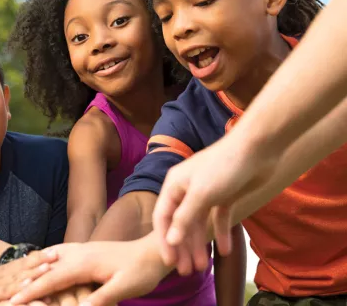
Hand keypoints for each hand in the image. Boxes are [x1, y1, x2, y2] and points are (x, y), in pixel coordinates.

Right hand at [0, 249, 56, 305]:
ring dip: (31, 273)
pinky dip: (15, 289)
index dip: (37, 257)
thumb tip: (20, 280)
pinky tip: (25, 286)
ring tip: (48, 267)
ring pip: (15, 279)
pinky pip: (3, 293)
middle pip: (21, 267)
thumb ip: (2, 282)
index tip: (53, 251)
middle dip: (40, 261)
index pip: (20, 263)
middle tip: (58, 254)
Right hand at [9, 234, 170, 305]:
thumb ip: (101, 297)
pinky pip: (60, 254)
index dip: (30, 293)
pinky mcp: (87, 250)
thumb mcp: (123, 287)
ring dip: (34, 270)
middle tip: (6, 296)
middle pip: (44, 270)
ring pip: (50, 260)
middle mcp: (78, 253)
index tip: (12, 302)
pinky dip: (47, 260)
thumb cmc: (142, 271)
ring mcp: (82, 249)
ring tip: (18, 280)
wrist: (154, 251)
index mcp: (83, 263)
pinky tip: (44, 262)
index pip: (50, 281)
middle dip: (25, 282)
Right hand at [152, 134, 275, 273]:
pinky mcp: (225, 196)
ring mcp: (206, 193)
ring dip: (200, 245)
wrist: (257, 148)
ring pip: (199, 224)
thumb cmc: (224, 166)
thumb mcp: (202, 194)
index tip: (169, 263)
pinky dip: (221, 233)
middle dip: (183, 248)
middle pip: (180, 224)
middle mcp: (186, 190)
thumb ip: (184, 218)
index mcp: (174, 186)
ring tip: (203, 267)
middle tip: (186, 272)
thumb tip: (170, 240)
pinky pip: (219, 219)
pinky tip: (225, 251)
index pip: (163, 218)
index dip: (165, 241)